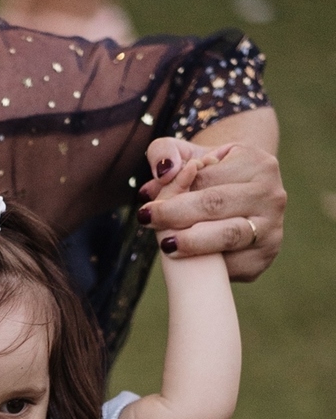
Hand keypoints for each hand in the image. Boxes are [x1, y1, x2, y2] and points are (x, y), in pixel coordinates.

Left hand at [138, 134, 284, 280]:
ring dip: (191, 242)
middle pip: (216, 204)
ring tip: (164, 244)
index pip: (207, 179)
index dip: (173, 191)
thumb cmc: (209, 177)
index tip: (147, 203)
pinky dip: (207, 266)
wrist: (241, 201)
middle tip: (146, 220)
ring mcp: (272, 228)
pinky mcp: (263, 258)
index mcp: (258, 163)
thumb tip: (164, 170)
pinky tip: (187, 265)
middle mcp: (272, 195)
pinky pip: (231, 264)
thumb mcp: (189, 155)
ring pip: (227, 235)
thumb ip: (166, 152)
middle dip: (176, 214)